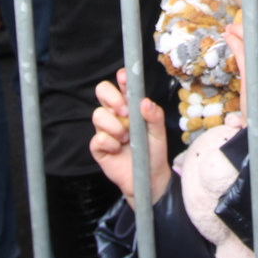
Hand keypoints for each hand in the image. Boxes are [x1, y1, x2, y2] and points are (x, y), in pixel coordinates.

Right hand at [90, 67, 171, 206]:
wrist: (149, 179)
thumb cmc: (153, 152)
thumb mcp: (159, 133)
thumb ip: (155, 116)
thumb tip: (146, 102)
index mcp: (131, 106)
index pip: (122, 85)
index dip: (121, 79)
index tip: (124, 79)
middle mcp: (116, 114)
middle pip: (102, 91)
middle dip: (112, 98)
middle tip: (125, 111)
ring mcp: (106, 130)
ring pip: (97, 115)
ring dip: (114, 126)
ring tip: (126, 138)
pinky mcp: (99, 147)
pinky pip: (97, 138)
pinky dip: (110, 143)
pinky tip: (119, 149)